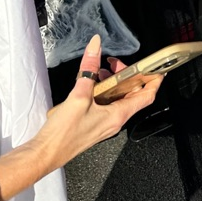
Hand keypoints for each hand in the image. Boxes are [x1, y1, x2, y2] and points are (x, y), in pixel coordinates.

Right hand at [0, 35, 163, 200]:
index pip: (146, 96)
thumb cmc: (63, 133)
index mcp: (118, 115)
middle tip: (116, 63)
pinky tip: (91, 82)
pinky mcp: (94, 122)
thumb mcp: (79, 96)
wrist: (44, 154)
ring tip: (101, 70)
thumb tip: (96, 46)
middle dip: (128, 75)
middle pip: (132, 93)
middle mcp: (115, 120)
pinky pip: (106, 103)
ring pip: (118, 97)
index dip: (154, 80)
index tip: (157, 66)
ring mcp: (104, 122)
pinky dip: (103, 90)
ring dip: (114, 81)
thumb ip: (89, 69)